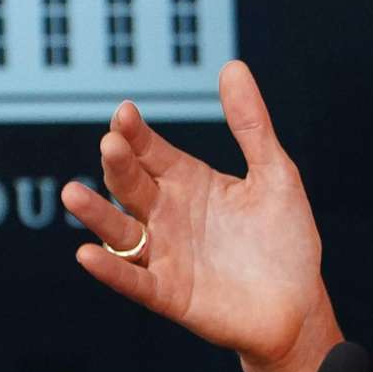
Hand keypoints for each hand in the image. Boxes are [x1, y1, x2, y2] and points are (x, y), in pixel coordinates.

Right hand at [62, 59, 330, 368]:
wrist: (299, 306)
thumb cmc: (285, 240)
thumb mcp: (275, 174)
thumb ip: (251, 125)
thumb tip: (233, 65)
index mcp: (188, 182)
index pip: (151, 151)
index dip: (136, 134)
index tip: (124, 113)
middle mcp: (167, 215)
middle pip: (132, 185)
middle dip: (119, 166)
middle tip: (111, 144)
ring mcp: (164, 256)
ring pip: (121, 231)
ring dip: (97, 214)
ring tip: (72, 194)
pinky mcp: (169, 295)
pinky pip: (133, 281)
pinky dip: (110, 271)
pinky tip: (86, 254)